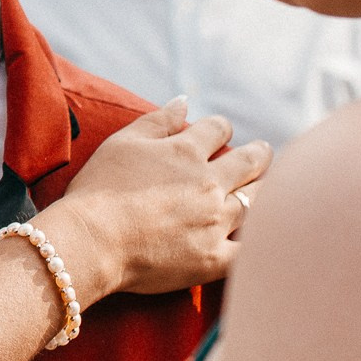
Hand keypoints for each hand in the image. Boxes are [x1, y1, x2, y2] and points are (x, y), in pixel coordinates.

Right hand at [46, 98, 268, 303]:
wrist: (91, 240)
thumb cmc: (98, 189)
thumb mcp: (122, 142)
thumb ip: (157, 120)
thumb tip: (185, 101)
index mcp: (186, 152)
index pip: (218, 130)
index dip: (221, 128)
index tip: (222, 130)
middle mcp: (209, 184)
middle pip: (249, 163)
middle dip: (259, 154)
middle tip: (264, 152)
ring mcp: (215, 222)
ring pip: (256, 202)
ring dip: (265, 191)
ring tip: (269, 187)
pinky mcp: (213, 258)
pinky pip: (249, 251)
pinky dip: (259, 242)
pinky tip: (268, 237)